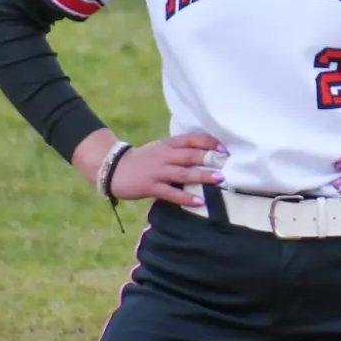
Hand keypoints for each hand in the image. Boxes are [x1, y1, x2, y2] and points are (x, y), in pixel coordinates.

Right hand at [73, 130, 226, 207]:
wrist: (114, 168)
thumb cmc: (143, 160)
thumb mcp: (160, 149)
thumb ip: (179, 151)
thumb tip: (206, 155)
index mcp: (168, 144)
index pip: (191, 139)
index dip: (209, 142)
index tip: (224, 148)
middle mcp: (164, 155)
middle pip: (190, 155)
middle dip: (210, 158)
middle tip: (227, 163)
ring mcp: (157, 171)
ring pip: (183, 173)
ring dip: (202, 176)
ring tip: (219, 179)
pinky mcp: (150, 187)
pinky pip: (171, 193)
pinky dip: (185, 197)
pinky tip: (199, 201)